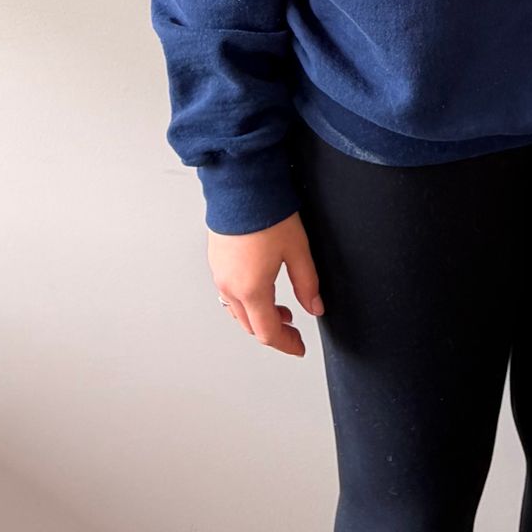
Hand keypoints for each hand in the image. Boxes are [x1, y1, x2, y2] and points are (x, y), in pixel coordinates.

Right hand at [208, 212, 325, 354]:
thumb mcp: (298, 250)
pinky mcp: (216, 261)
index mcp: (251, 289)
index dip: (286, 344)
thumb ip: (308, 283)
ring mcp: (220, 274)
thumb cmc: (266, 212)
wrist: (241, 184)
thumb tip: (315, 307)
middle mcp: (230, 286)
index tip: (299, 347)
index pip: (268, 333)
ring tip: (281, 308)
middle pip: (250, 326)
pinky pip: (229, 294)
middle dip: (273, 331)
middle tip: (293, 329)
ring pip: (238, 312)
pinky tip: (261, 288)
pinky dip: (247, 301)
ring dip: (259, 316)